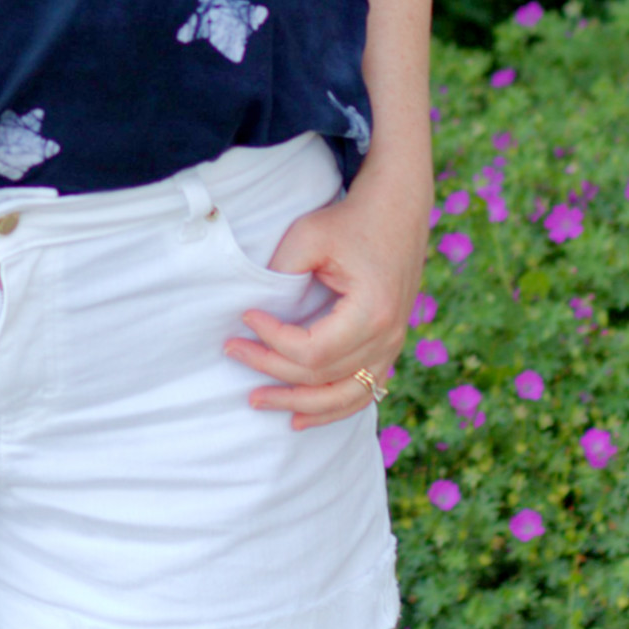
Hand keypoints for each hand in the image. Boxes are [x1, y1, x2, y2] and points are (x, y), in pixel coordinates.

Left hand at [222, 168, 429, 429]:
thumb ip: (281, 274)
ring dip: (299, 404)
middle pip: (322, 377)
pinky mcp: (389, 347)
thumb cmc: (350, 220)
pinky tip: (301, 417)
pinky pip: (362, 392)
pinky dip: (330, 408)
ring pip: (343, 397)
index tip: (245, 316)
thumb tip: (253, 310)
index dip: (272, 341)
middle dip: (271, 369)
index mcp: (373, 312)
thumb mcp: (309, 237)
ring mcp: (392, 347)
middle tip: (233, 351)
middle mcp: (388, 338)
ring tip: (257, 400)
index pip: (312, 351)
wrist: (396, 210)